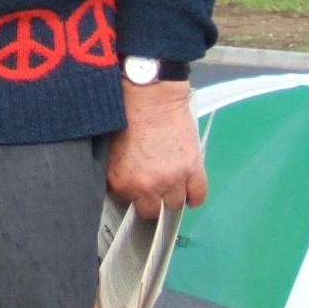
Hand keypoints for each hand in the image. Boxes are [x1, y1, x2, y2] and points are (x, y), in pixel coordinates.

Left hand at [105, 79, 206, 217]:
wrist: (150, 96)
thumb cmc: (125, 115)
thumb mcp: (110, 148)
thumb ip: (116, 171)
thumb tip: (123, 184)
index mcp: (122, 181)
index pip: (126, 202)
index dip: (130, 194)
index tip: (133, 188)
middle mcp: (147, 186)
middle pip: (152, 211)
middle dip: (151, 202)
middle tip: (152, 192)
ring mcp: (172, 179)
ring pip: (175, 204)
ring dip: (172, 198)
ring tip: (170, 190)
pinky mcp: (193, 168)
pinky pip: (199, 193)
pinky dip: (196, 197)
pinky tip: (190, 196)